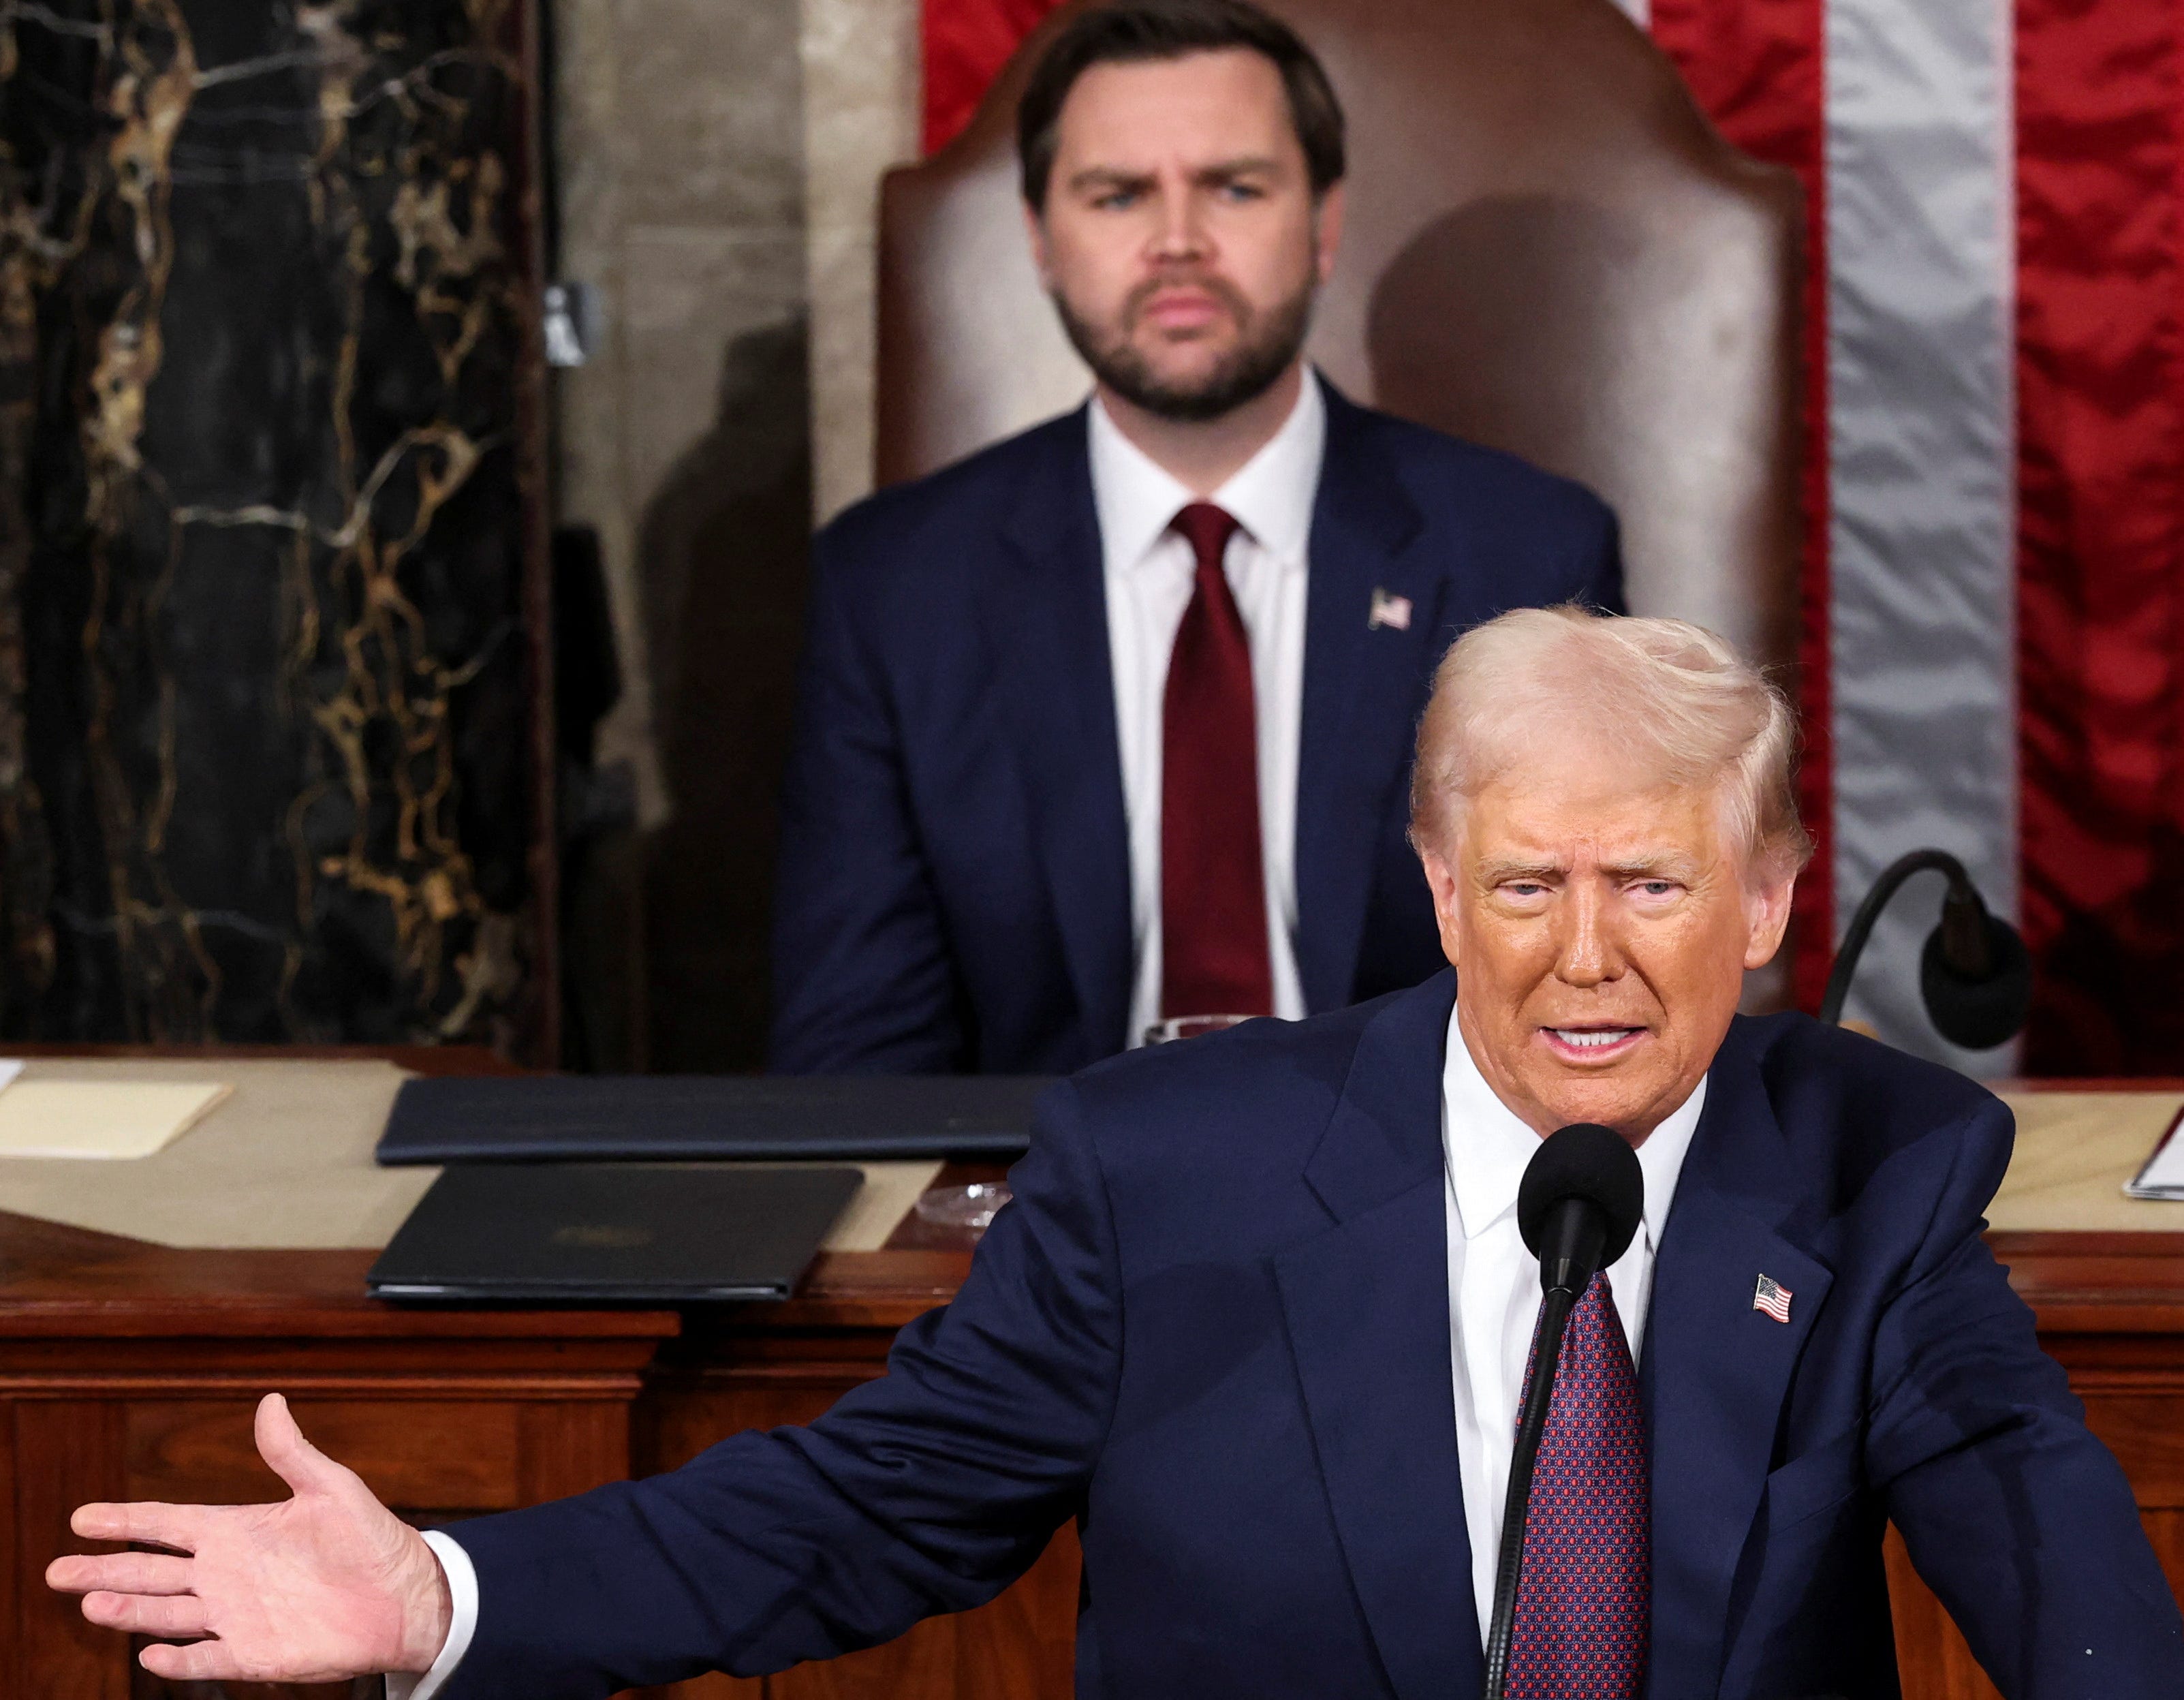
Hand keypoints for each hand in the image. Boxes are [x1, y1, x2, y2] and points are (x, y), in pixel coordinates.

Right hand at [45, 1392, 453, 1683]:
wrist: (403, 1594)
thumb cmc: (370, 1538)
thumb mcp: (330, 1487)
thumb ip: (291, 1452)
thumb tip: (271, 1400)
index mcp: (238, 1530)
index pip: (169, 1523)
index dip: (126, 1521)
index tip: (82, 1517)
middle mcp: (226, 1574)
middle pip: (152, 1572)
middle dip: (105, 1569)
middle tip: (57, 1569)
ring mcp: (235, 1615)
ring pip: (167, 1615)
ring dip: (129, 1611)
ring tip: (90, 1602)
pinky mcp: (253, 1654)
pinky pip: (206, 1660)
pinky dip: (178, 1660)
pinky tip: (150, 1656)